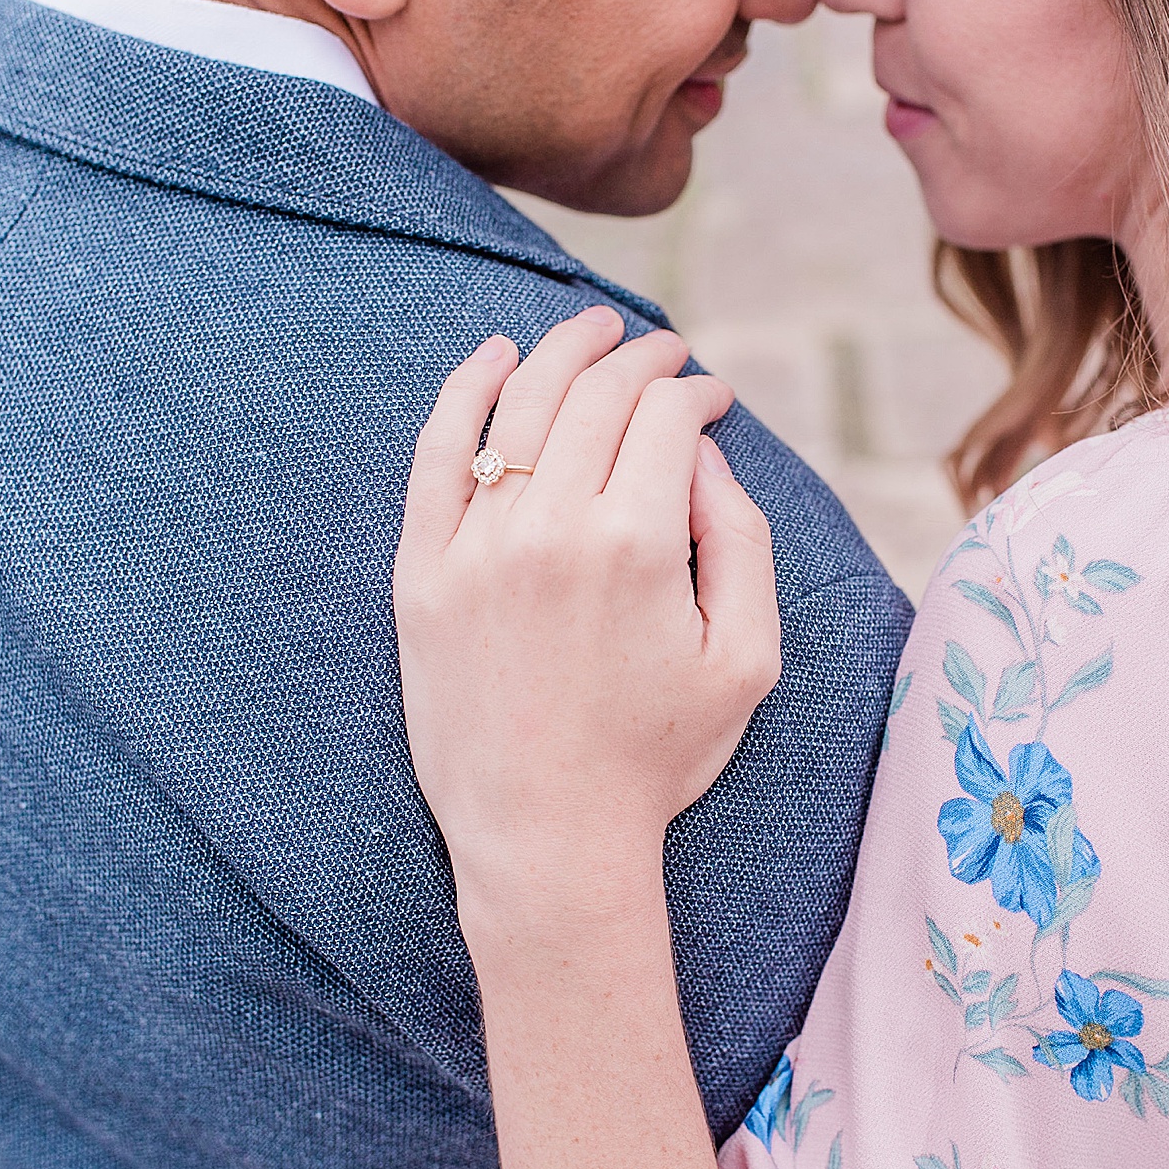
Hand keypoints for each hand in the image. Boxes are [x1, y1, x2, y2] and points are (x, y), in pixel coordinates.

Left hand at [393, 306, 781, 909]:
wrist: (546, 838)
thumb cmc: (657, 755)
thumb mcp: (746, 657)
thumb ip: (742, 539)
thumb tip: (704, 453)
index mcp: (639, 543)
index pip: (665, 417)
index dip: (697, 393)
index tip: (712, 399)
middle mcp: (551, 527)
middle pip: (596, 395)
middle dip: (641, 358)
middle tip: (665, 352)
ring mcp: (476, 547)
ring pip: (519, 406)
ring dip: (563, 351)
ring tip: (594, 329)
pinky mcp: (422, 573)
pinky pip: (435, 455)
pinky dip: (464, 392)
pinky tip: (494, 356)